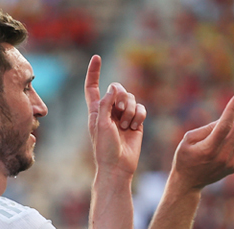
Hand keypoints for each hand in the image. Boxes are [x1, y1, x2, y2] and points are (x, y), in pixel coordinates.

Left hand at [84, 55, 146, 176]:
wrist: (118, 166)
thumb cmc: (105, 148)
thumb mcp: (101, 124)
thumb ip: (106, 103)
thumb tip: (114, 86)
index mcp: (96, 110)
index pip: (92, 86)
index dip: (94, 72)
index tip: (97, 57)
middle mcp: (109, 110)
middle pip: (118, 89)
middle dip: (122, 98)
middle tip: (120, 113)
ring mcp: (123, 116)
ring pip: (132, 99)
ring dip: (130, 111)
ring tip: (125, 126)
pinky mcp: (136, 122)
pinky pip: (141, 109)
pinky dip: (139, 116)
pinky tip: (134, 127)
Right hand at [170, 94, 233, 190]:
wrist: (188, 182)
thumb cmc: (186, 157)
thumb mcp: (188, 139)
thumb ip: (206, 128)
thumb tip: (224, 123)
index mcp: (208, 148)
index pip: (224, 125)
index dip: (231, 109)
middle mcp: (221, 156)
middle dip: (230, 123)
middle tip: (218, 131)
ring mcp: (230, 163)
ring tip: (220, 141)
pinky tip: (227, 147)